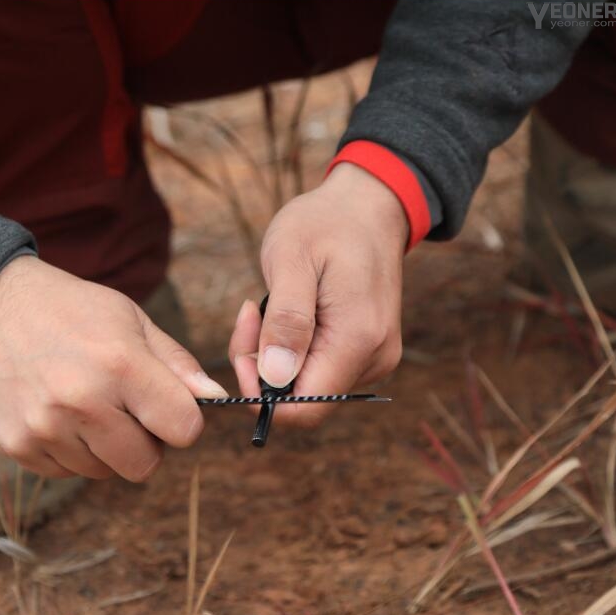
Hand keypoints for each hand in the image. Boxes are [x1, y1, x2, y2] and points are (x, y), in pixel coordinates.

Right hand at [0, 256, 227, 480]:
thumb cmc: (66, 309)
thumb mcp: (128, 318)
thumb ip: (175, 363)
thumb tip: (217, 399)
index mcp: (120, 364)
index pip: (183, 429)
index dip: (181, 422)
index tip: (166, 409)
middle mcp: (82, 401)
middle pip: (144, 465)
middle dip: (144, 443)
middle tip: (124, 412)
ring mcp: (45, 428)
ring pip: (103, 472)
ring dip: (102, 448)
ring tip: (82, 404)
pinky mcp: (15, 445)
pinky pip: (64, 471)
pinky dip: (67, 450)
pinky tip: (54, 412)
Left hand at [229, 162, 406, 424]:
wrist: (367, 205)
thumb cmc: (324, 223)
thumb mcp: (291, 260)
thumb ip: (286, 321)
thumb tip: (274, 379)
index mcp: (357, 339)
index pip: (303, 409)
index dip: (261, 396)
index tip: (242, 348)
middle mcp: (373, 358)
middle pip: (302, 401)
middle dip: (263, 370)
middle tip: (249, 314)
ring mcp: (373, 357)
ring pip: (306, 387)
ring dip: (274, 357)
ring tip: (268, 305)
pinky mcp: (366, 352)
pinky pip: (318, 370)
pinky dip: (292, 350)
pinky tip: (288, 312)